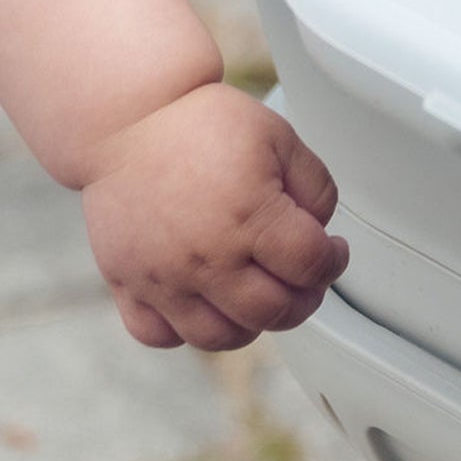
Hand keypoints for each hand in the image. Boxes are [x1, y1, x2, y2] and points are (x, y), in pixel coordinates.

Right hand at [77, 82, 347, 352]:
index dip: (334, 262)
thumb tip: (320, 230)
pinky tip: (206, 305)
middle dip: (304, 300)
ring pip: (219, 337)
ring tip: (261, 296)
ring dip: (252, 324)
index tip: (334, 252)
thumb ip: (314, 187)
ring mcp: (163, 278)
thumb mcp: (280, 138)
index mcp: (249, 216)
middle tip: (306, 281)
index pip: (310, 266)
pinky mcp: (126, 284)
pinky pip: (158, 335)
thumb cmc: (201, 125)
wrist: (131, 122)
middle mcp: (205, 257)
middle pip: (272, 312)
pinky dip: (186, 332)